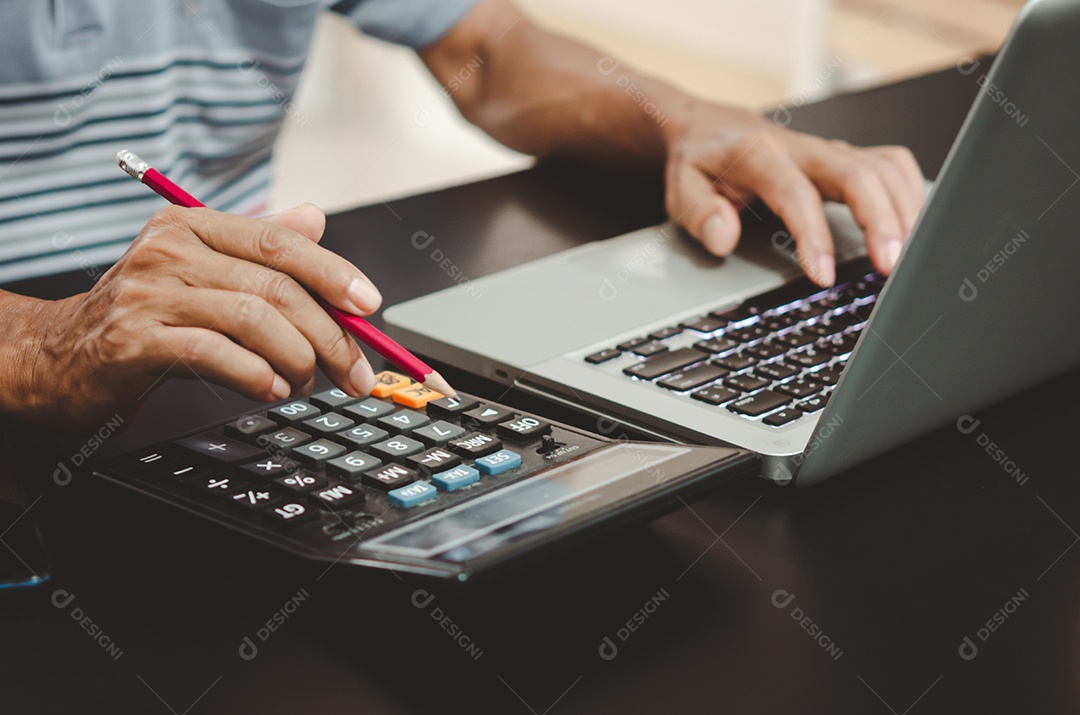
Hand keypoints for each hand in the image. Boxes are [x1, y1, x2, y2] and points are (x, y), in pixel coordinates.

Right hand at [27, 204, 379, 432]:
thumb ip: (257, 246)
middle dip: (331, 336)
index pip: (280, 243)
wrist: (55, 355)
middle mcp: (171, 251)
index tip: (369, 306)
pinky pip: (218, 355)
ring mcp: (150, 294)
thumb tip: (313, 218)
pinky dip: (257, 376)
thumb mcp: (200, 270)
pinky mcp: (135, 341)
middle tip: (355, 373)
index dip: (334, 273)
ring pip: (255, 320)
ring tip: (304, 383)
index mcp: (193, 226)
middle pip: (276, 287)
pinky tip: (270, 390)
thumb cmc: (141, 314)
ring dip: (298, 360)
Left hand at [662, 102, 924, 285]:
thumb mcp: (680, 188)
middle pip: (858, 174)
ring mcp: (829, 150)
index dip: (814, 235)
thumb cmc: (700, 162)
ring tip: (907, 257)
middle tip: (888, 268)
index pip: (796, 194)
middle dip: (881, 220)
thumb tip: (722, 238)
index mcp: (760, 155)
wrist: (712, 128)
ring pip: (883, 168)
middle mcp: (802, 148)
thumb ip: (698, 213)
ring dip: (903, 210)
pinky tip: (910, 227)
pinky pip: (892, 165)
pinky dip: (910, 193)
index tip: (823, 275)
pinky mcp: (846, 157)